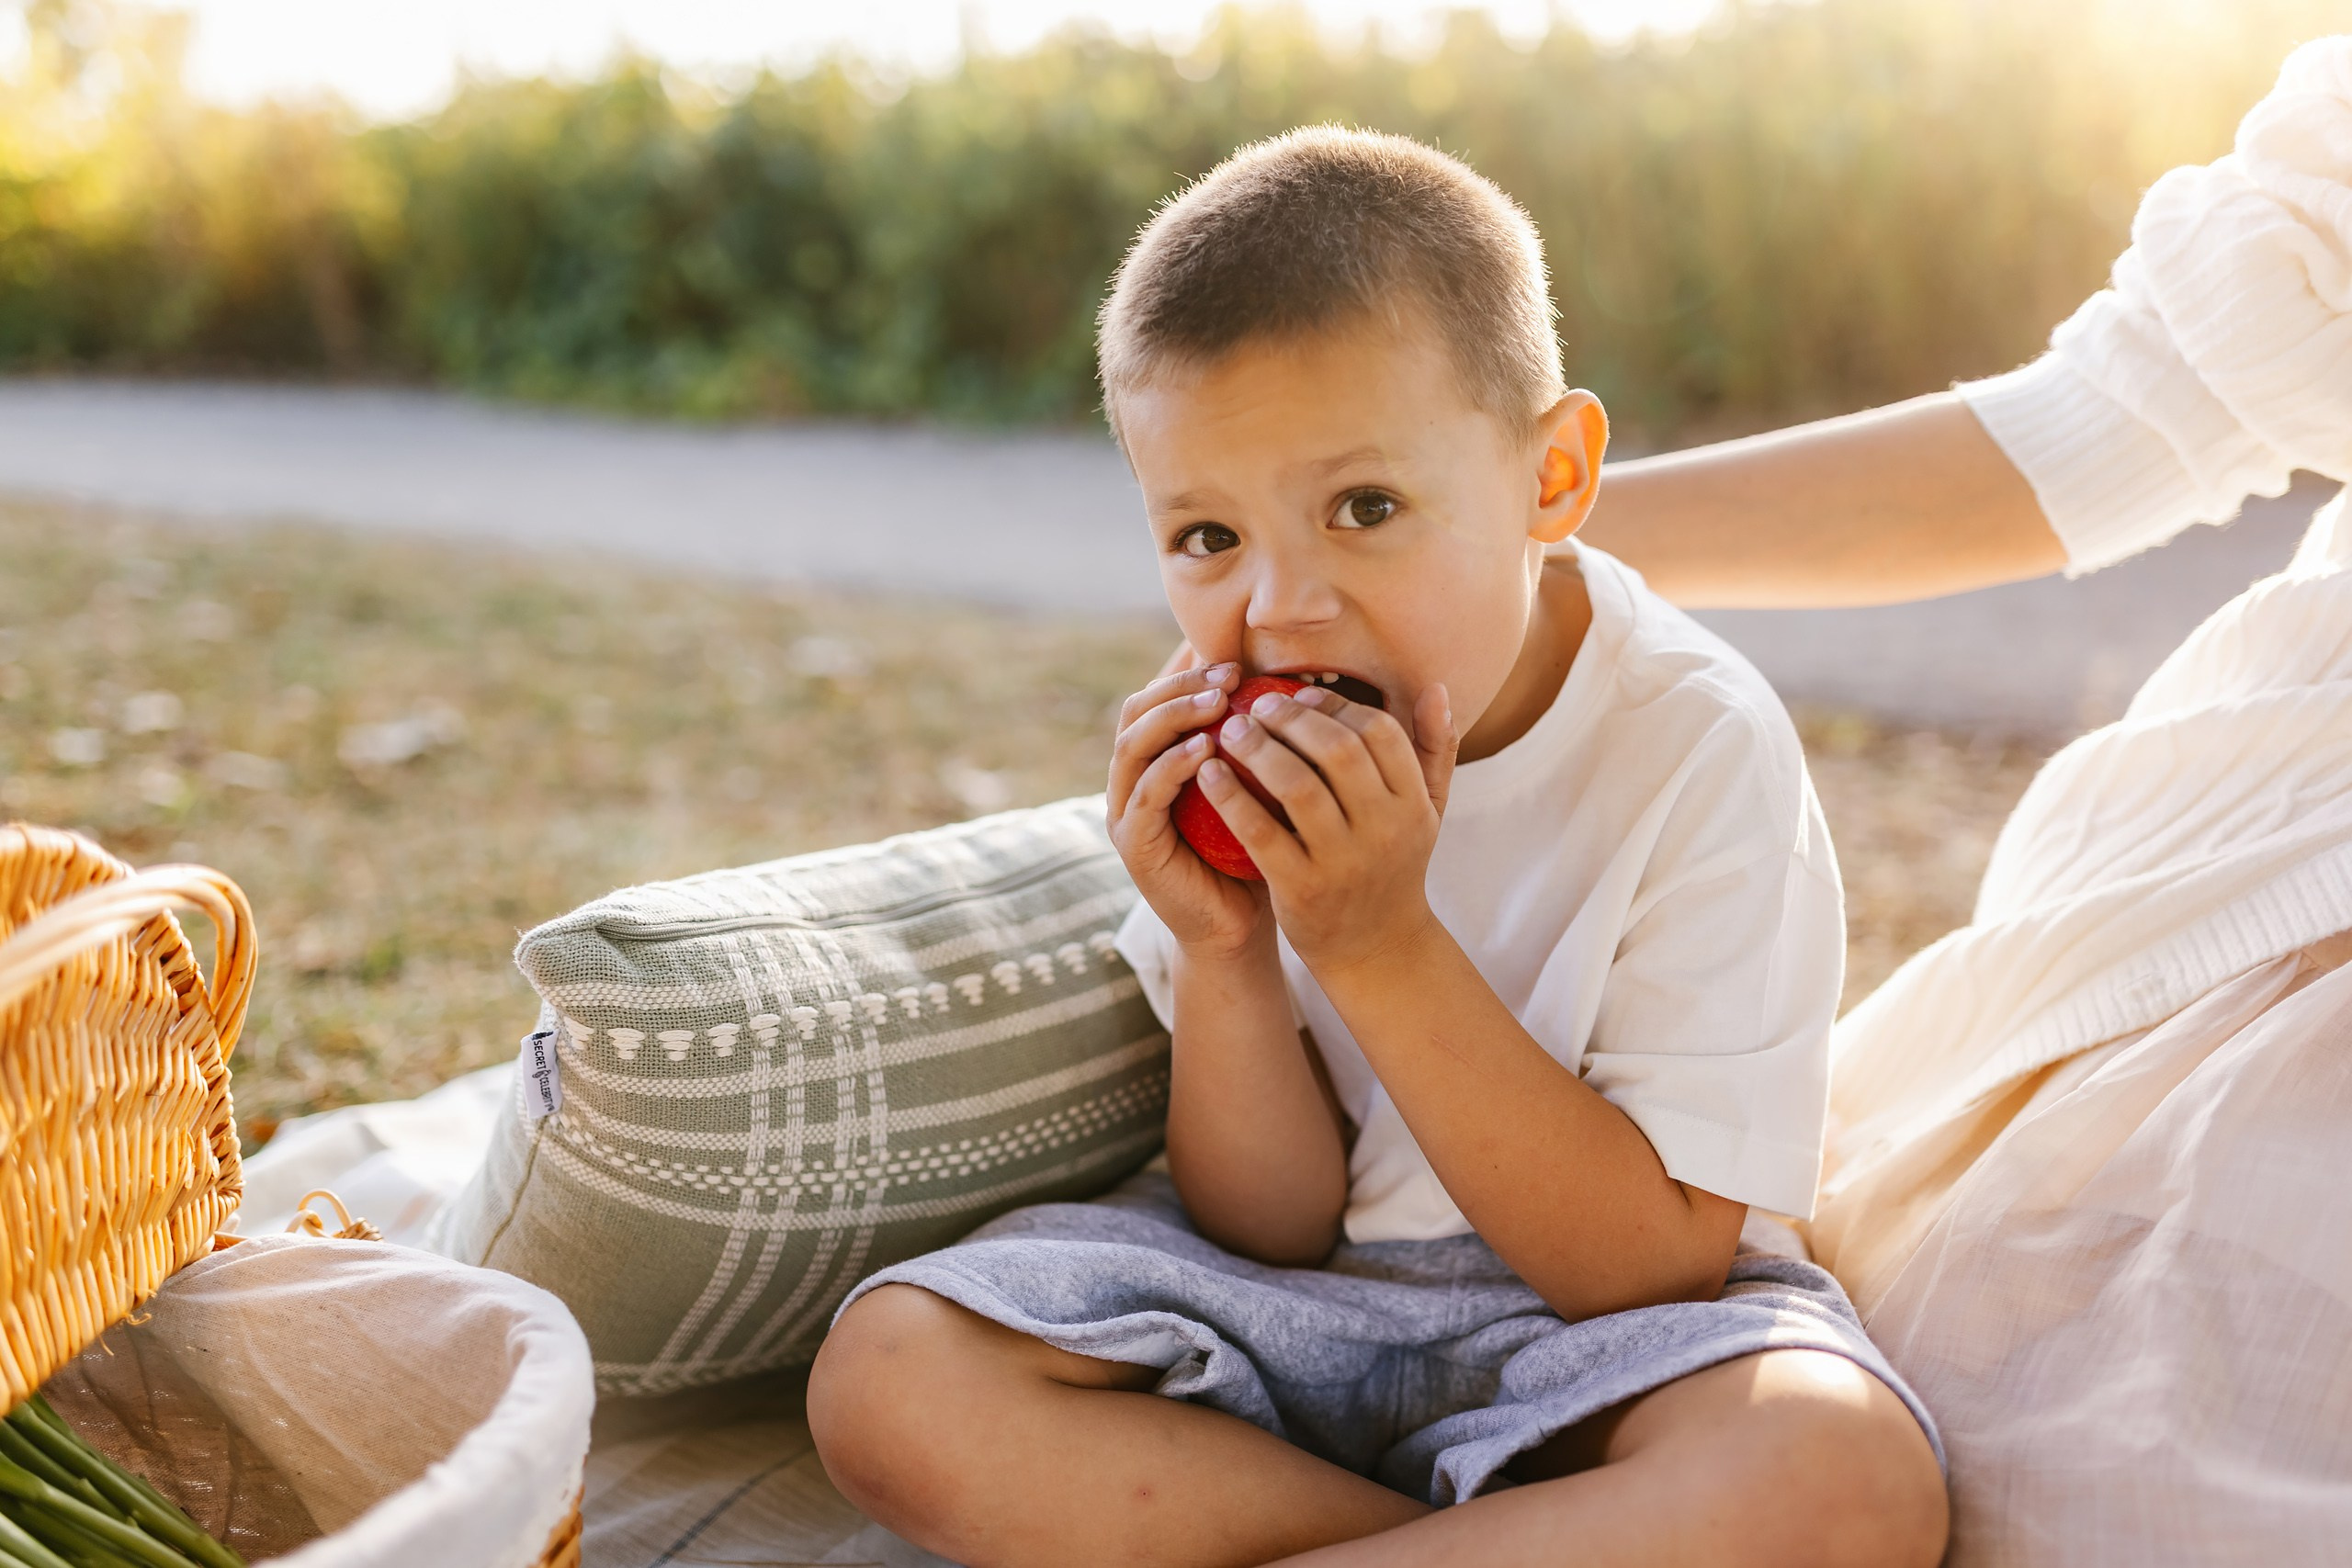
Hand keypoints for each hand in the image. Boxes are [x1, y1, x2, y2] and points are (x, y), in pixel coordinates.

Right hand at [1106, 661, 1271, 957]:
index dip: (1190, 674)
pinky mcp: (1133, 845)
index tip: (1236, 663)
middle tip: (1227, 676)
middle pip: (1136, 712)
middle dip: (1180, 686)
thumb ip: (1256, 743)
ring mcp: (1126, 812)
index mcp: (1156, 760)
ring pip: (1133, 746)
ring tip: (1217, 704)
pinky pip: (1147, 795)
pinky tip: (1206, 751)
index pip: (1158, 698)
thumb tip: (1293, 685)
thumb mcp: (1257, 787)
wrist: (1238, 927)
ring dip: (1173, 718)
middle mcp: (1132, 780)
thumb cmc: (1255, 852)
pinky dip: (1173, 767)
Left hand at [1199, 683, 1457, 972]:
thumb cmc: (1394, 866)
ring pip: (1297, 786)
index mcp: (1413, 804)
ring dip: (1258, 749)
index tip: (1300, 696)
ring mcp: (1343, 861)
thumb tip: (1436, 687)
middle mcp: (1384, 829)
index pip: (1378, 731)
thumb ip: (1434, 750)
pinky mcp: (1301, 889)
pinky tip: (1210, 773)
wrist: (1376, 949)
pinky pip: (1260, 831)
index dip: (1336, 706)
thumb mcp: (1427, 812)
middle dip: (1291, 718)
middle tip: (1256, 705)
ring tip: (1231, 731)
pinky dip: (1231, 797)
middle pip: (1336, 750)